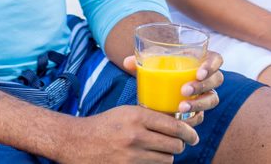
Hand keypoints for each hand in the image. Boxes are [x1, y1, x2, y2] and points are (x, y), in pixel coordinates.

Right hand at [51, 104, 200, 162]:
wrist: (76, 141)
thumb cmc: (105, 124)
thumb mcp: (127, 112)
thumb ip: (150, 116)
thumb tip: (177, 120)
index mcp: (138, 116)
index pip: (174, 125)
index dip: (188, 132)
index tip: (193, 136)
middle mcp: (136, 136)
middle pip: (174, 145)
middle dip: (179, 145)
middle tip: (177, 145)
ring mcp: (131, 156)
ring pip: (166, 160)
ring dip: (166, 157)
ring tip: (160, 152)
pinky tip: (149, 159)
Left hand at [120, 52, 222, 119]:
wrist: (156, 96)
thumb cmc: (156, 75)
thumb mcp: (150, 68)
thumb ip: (141, 63)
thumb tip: (127, 62)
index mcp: (199, 61)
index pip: (216, 59)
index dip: (212, 66)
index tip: (198, 73)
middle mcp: (207, 78)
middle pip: (217, 80)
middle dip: (203, 85)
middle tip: (184, 90)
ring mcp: (204, 95)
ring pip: (212, 99)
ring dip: (199, 103)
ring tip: (181, 107)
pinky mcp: (198, 111)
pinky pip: (202, 115)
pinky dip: (193, 118)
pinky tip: (183, 122)